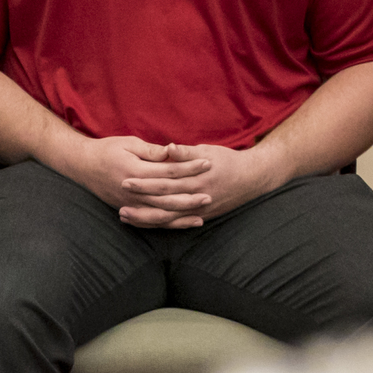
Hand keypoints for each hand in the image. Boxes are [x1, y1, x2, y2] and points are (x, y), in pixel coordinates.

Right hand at [59, 135, 212, 228]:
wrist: (82, 166)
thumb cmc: (107, 150)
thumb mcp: (128, 143)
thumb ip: (151, 151)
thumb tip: (172, 151)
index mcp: (134, 170)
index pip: (168, 171)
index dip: (189, 167)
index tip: (207, 163)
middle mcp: (132, 191)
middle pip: (166, 196)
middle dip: (190, 196)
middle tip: (210, 194)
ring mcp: (130, 203)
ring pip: (160, 213)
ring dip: (182, 213)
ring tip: (202, 210)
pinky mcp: (129, 209)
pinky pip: (152, 221)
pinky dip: (170, 223)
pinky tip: (185, 222)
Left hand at [121, 143, 287, 223]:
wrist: (253, 179)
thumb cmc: (228, 161)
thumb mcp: (208, 151)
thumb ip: (186, 153)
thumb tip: (169, 148)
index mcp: (196, 178)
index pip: (165, 181)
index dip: (144, 182)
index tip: (125, 179)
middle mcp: (197, 197)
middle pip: (163, 203)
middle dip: (139, 202)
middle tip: (118, 202)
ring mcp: (199, 210)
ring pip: (168, 218)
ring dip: (145, 218)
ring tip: (124, 216)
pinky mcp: (201, 216)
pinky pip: (176, 224)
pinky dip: (159, 225)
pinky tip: (143, 223)